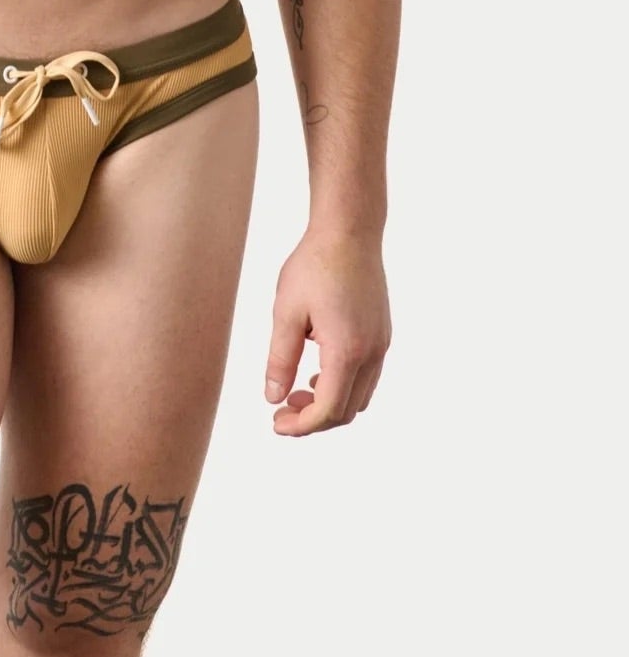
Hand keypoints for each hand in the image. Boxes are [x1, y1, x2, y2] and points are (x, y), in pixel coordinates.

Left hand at [264, 226, 390, 434]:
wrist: (349, 231)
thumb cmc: (314, 265)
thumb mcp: (286, 312)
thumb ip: (280, 359)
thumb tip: (273, 398)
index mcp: (347, 350)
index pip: (328, 410)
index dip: (301, 426)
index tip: (276, 422)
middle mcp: (371, 353)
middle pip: (347, 411)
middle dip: (313, 418)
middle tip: (282, 407)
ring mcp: (382, 344)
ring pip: (360, 397)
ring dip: (330, 402)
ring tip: (298, 388)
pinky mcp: (383, 334)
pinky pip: (367, 376)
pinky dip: (344, 384)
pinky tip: (319, 368)